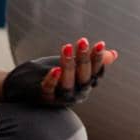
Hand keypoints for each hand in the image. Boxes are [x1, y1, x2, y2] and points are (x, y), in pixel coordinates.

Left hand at [2, 37, 119, 107]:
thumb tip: (113, 54)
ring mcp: (62, 97)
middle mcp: (77, 92)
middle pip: (84, 76)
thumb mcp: (73, 66)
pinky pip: (49, 90)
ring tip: (66, 47)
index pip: (95, 70)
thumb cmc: (54, 75)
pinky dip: (52, 80)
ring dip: (68, 65)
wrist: (26, 89)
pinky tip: (54, 69)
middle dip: (84, 58)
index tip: (100, 43)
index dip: (98, 58)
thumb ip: (90, 61)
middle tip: (83, 41)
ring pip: (68, 83)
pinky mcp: (45, 98)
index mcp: (86, 83)